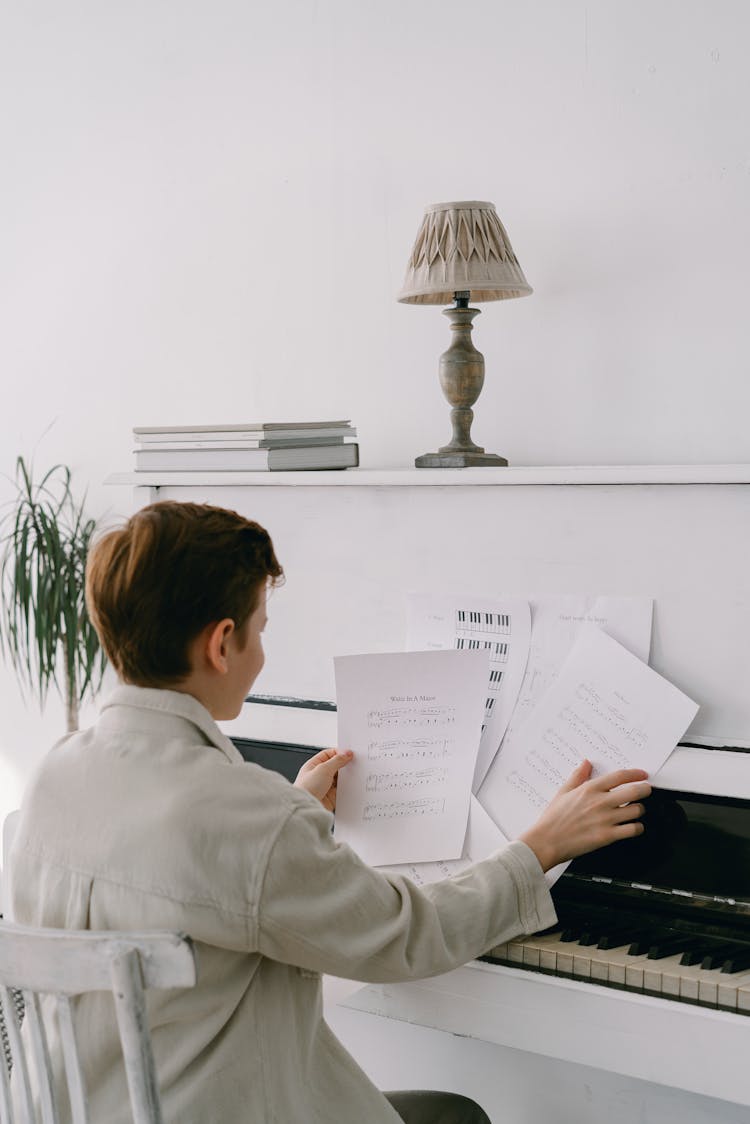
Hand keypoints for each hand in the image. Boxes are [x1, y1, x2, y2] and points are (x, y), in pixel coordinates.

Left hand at [294, 748, 353, 811]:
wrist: (306, 807)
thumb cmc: (307, 788)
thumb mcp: (323, 769)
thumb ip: (337, 760)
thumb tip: (347, 753)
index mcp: (314, 765)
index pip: (329, 754)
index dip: (339, 753)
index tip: (350, 754)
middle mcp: (319, 775)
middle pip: (336, 766)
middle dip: (345, 765)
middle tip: (355, 764)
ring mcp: (326, 785)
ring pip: (340, 778)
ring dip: (347, 777)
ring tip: (354, 774)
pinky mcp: (331, 796)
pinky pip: (342, 789)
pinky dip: (347, 788)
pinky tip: (352, 785)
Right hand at [519, 759, 650, 872]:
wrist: (547, 841)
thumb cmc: (553, 818)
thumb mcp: (563, 792)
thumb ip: (577, 776)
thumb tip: (586, 763)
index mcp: (590, 789)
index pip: (619, 776)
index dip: (635, 774)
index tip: (642, 775)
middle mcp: (600, 802)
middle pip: (634, 791)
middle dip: (645, 789)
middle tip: (646, 790)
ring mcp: (605, 820)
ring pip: (636, 810)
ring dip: (639, 810)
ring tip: (635, 811)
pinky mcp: (607, 836)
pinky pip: (633, 829)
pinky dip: (637, 828)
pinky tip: (632, 827)